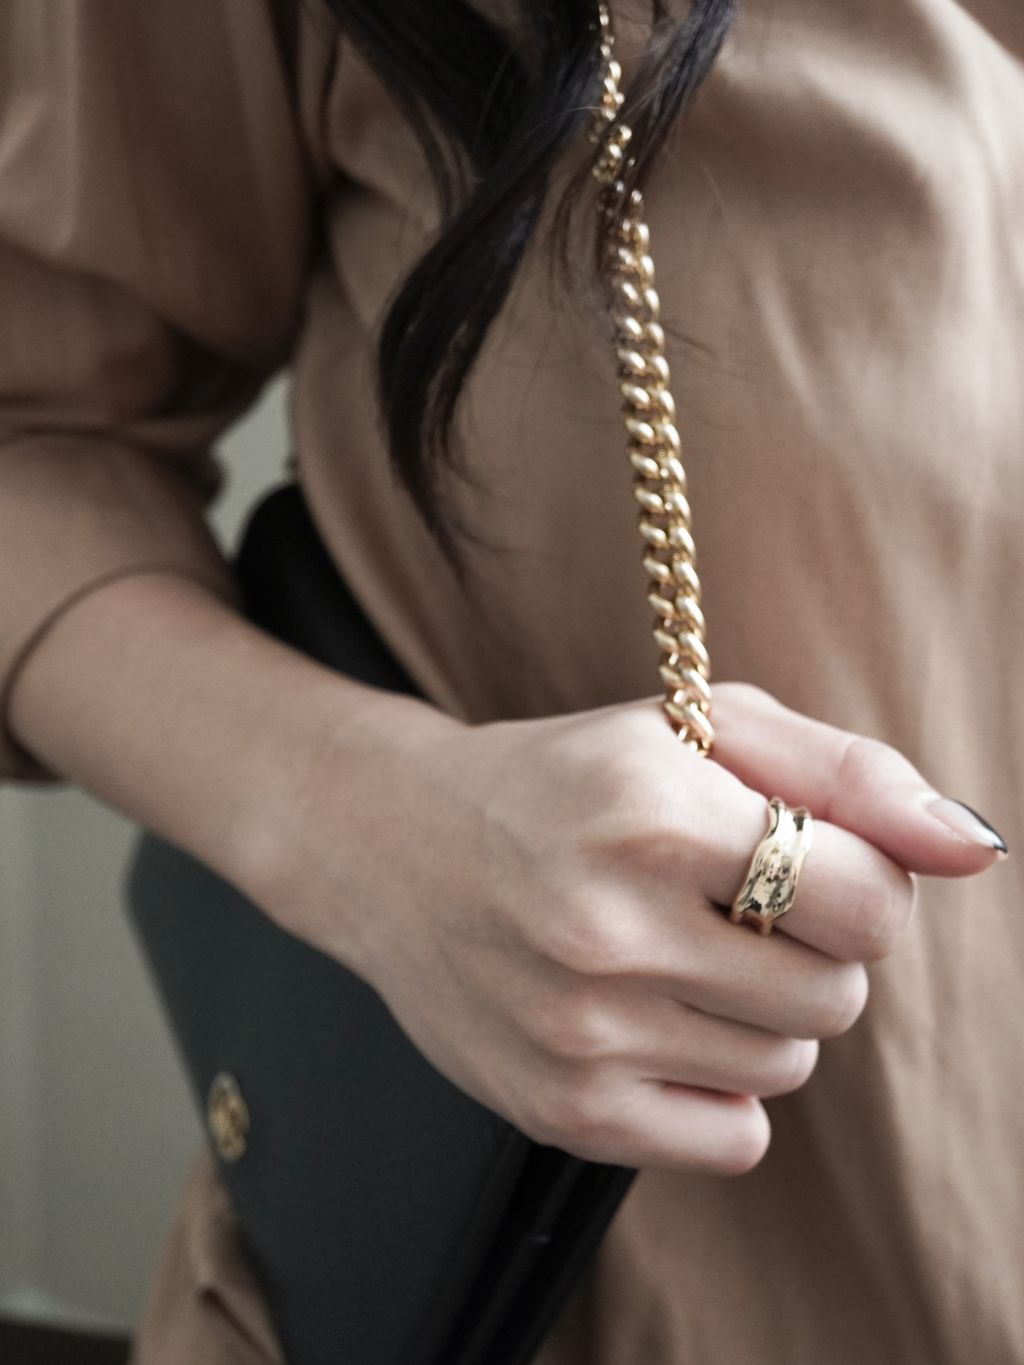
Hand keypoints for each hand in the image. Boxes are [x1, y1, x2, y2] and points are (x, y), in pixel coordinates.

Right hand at [262, 682, 1003, 1175]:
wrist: (395, 847)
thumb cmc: (568, 778)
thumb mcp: (699, 731)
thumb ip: (848, 774)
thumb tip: (975, 849)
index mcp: (651, 812)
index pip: (874, 900)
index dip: (859, 880)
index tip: (802, 860)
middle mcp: (608, 927)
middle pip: (841, 992)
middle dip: (813, 947)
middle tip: (732, 905)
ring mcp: (580, 1031)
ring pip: (791, 1064)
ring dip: (764, 1012)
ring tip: (683, 954)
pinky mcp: (561, 1108)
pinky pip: (734, 1138)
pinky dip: (721, 1088)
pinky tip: (660, 1022)